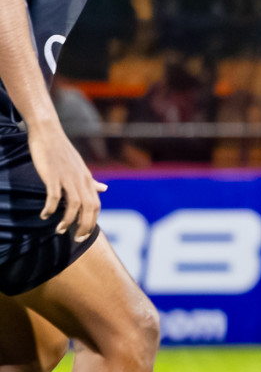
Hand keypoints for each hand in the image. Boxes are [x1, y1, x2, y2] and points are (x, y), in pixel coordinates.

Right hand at [27, 122, 105, 241]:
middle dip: (84, 226)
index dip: (92, 222)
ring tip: (58, 230)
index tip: (84, 234)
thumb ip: (92, 181)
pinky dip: (50, 208)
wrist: (49, 133)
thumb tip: (105, 190)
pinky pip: (54, 195)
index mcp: (87, 180)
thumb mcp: (82, 168)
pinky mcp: (53, 174)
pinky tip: (44, 215)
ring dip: (67, 220)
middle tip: (75, 239)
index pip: (96, 206)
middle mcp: (81, 180)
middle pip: (89, 208)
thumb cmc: (63, 152)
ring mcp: (67, 177)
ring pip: (74, 205)